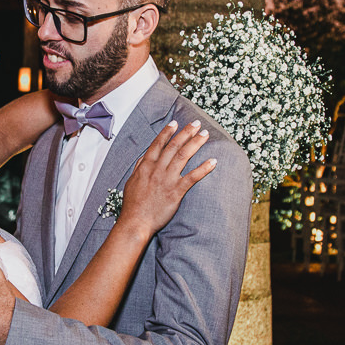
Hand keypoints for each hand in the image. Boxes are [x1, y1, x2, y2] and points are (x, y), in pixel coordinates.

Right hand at [120, 120, 216, 238]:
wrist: (135, 221)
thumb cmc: (133, 204)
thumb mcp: (131, 181)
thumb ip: (139, 167)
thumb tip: (145, 156)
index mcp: (146, 166)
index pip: (158, 144)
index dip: (167, 132)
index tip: (175, 123)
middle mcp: (157, 169)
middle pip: (173, 146)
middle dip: (185, 133)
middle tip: (196, 124)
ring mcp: (167, 180)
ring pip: (183, 156)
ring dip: (195, 143)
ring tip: (205, 135)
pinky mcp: (176, 192)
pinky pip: (192, 177)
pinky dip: (203, 168)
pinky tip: (213, 161)